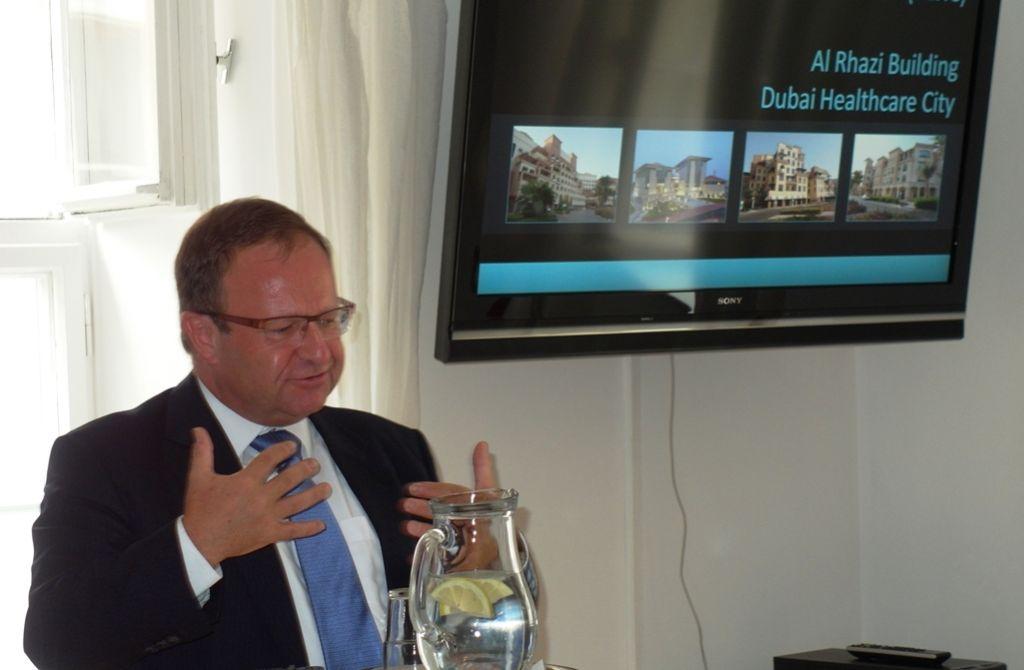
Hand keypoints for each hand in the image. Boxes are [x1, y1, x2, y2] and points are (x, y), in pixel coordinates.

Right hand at [181, 427, 330, 566]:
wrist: (199, 543)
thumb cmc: (200, 509)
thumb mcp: (198, 477)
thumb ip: (202, 452)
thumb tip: (198, 430)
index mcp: (246, 481)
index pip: (270, 459)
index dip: (283, 449)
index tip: (292, 446)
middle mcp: (261, 497)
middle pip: (290, 479)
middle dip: (306, 469)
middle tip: (315, 464)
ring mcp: (268, 517)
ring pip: (297, 503)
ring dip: (314, 495)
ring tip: (327, 488)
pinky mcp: (269, 534)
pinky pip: (293, 531)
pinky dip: (308, 529)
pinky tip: (321, 525)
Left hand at [397, 441, 498, 569]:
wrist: (500, 550)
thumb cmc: (489, 517)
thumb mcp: (487, 492)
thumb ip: (482, 468)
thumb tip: (482, 444)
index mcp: (481, 506)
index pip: (454, 494)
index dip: (432, 490)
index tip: (412, 488)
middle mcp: (476, 524)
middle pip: (446, 514)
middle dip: (422, 508)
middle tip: (402, 505)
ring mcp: (469, 545)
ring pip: (442, 535)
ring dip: (421, 531)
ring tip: (403, 526)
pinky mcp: (461, 563)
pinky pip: (440, 559)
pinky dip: (424, 556)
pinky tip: (410, 553)